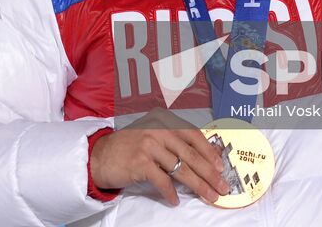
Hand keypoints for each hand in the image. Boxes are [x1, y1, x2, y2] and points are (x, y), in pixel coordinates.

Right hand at [90, 108, 229, 206]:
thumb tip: (200, 158)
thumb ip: (172, 142)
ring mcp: (150, 145)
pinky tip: (175, 201)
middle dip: (209, 172)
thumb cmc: (129, 147)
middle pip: (191, 154)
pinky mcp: (141, 162)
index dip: (209, 151)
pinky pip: (162, 180)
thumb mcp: (153, 136)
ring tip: (208, 196)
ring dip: (197, 185)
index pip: (194, 135)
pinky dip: (170, 193)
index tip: (220, 166)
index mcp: (166, 121)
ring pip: (181, 168)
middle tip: (221, 186)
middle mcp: (160, 129)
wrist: (99, 155)